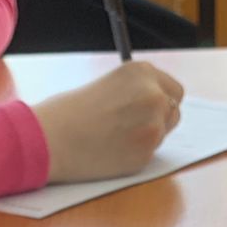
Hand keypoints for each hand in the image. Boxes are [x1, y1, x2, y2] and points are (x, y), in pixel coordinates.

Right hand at [32, 61, 184, 183]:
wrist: (52, 138)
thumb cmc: (70, 111)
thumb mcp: (109, 84)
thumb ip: (136, 91)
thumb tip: (158, 105)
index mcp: (143, 72)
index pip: (174, 90)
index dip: (161, 100)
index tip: (148, 108)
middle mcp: (154, 95)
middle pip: (174, 111)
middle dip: (159, 119)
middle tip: (132, 126)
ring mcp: (153, 125)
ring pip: (163, 134)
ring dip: (148, 136)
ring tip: (116, 136)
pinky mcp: (146, 153)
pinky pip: (150, 153)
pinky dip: (136, 154)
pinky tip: (113, 149)